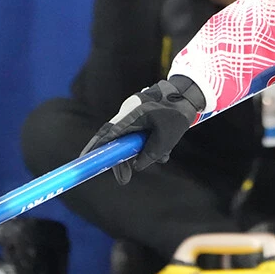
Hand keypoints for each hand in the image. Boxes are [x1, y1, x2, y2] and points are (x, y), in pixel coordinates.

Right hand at [81, 76, 205, 183]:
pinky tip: (165, 150)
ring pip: (128, 138)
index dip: (95, 147)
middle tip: (124, 179)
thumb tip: (136, 167)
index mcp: (132, 115)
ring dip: (140, 152)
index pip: (108, 133)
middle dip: (119, 160)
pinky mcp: (142, 115)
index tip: (85, 159)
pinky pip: (137, 133)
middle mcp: (129, 112)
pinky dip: (147, 144)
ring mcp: (135, 113)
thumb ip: (150, 154)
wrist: (189, 94)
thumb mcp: (166, 138)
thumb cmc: (177, 114)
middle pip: (115, 139)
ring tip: (162, 156)